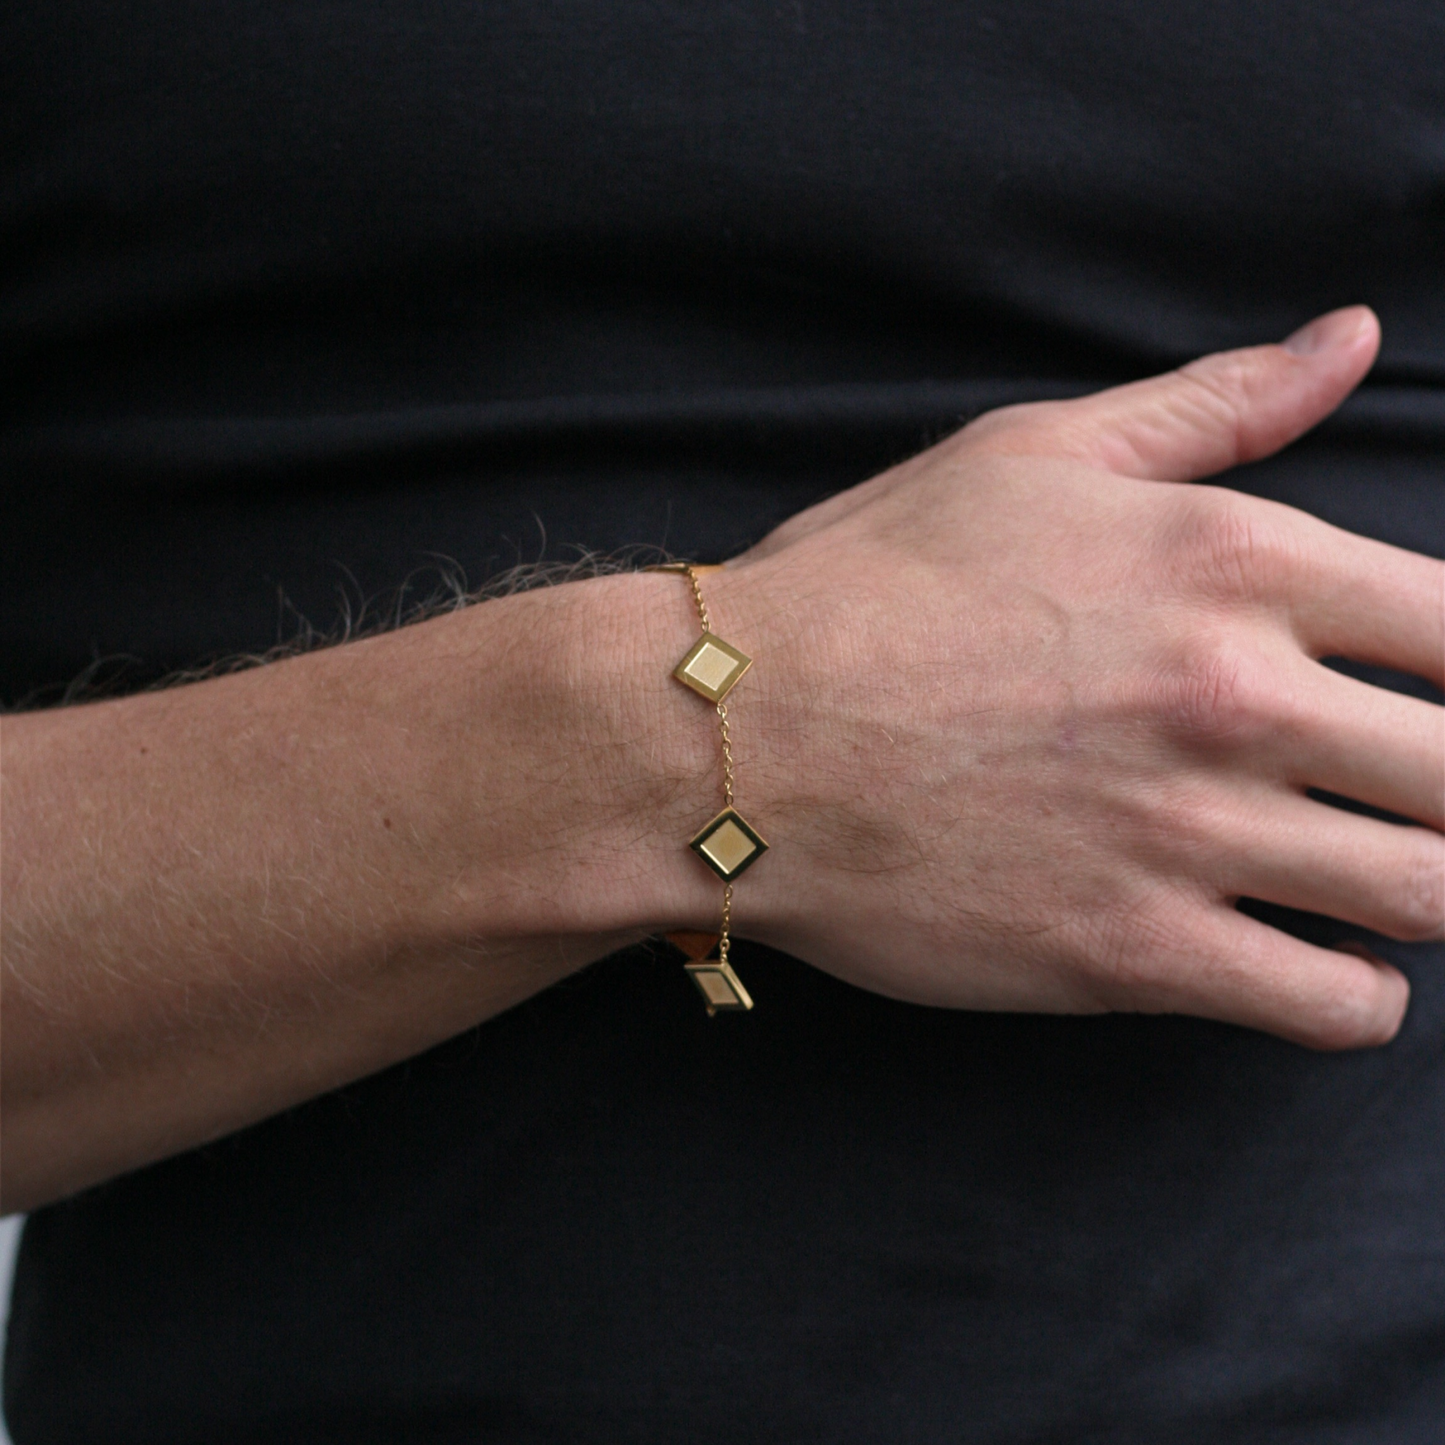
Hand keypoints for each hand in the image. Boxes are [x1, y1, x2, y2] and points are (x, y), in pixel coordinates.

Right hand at [712, 307, 1443, 1047]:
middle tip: (1404, 792)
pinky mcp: (1131, 952)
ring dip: (1426, 888)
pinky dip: (1355, 997)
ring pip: (1429, 892)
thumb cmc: (869, 585)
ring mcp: (1188, 834)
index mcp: (1233, 561)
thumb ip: (1214, 403)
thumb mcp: (1033, 456)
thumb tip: (1349, 338)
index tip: (1430, 699)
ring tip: (1377, 874)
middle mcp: (1235, 697)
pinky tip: (1318, 964)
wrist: (730, 737)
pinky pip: (1331, 1005)